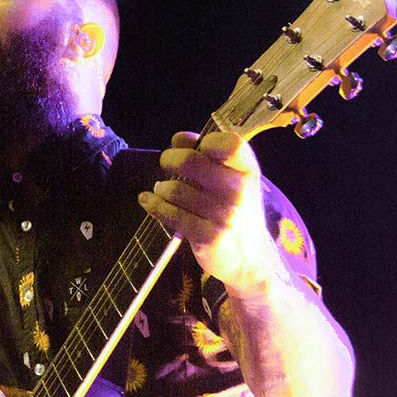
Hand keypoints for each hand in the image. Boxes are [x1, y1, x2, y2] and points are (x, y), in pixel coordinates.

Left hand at [137, 131, 277, 289]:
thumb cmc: (235, 210)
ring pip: (176, 190)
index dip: (207, 141)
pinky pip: (170, 214)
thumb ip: (207, 155)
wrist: (249, 258)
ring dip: (162, 187)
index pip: (229, 144)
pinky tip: (147, 200)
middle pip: (192, 162)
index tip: (197, 147)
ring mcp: (223, 215)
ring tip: (162, 189)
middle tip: (167, 163)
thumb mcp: (231, 180)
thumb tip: (180, 137)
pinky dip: (153, 204)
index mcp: (248, 170)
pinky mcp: (207, 236)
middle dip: (171, 159)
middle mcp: (239, 191)